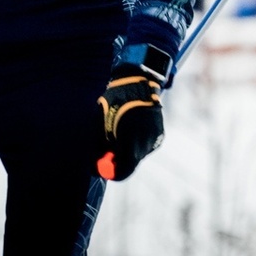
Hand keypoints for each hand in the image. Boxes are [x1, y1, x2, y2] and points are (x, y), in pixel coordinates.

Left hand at [95, 65, 163, 180]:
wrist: (137, 83)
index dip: (114, 172)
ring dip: (129, 149)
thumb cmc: (114, 102)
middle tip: (109, 151)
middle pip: (133, 162)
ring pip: (139, 153)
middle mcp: (146, 141)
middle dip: (120, 160)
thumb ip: (100, 148)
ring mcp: (155, 138)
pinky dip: (137, 142)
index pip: (126, 168)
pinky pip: (146, 145)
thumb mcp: (101, 124)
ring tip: (121, 130)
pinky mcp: (160, 134)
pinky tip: (132, 126)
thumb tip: (95, 168)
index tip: (106, 170)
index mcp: (131, 139)